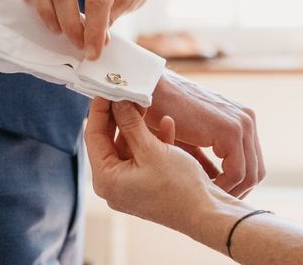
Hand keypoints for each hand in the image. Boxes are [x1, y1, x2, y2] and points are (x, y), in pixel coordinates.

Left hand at [85, 99, 253, 239]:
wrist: (209, 214)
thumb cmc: (179, 186)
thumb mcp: (151, 149)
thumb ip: (130, 123)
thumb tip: (117, 101)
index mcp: (106, 180)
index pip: (93, 136)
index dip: (99, 111)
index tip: (105, 89)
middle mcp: (113, 186)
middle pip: (109, 141)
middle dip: (120, 116)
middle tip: (126, 93)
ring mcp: (130, 186)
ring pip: (128, 147)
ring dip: (138, 126)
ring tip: (146, 104)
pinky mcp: (147, 185)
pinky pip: (143, 157)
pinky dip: (152, 140)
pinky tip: (167, 124)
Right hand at [147, 70, 265, 197]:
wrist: (152, 90)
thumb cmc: (164, 114)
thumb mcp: (192, 140)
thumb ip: (206, 161)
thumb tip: (215, 186)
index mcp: (242, 120)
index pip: (252, 163)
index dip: (236, 185)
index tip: (216, 197)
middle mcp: (247, 120)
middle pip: (256, 171)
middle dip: (236, 192)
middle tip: (214, 203)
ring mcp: (242, 124)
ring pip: (250, 175)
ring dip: (229, 192)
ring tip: (207, 199)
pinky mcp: (231, 131)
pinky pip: (237, 173)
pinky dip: (223, 186)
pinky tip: (203, 188)